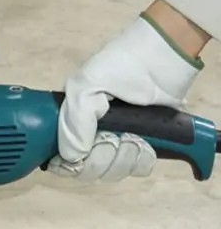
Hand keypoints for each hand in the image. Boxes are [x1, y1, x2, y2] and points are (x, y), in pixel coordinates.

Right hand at [48, 4, 206, 181]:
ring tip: (134, 137)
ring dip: (124, 158)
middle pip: (87, 170)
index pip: (61, 157)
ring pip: (112, 172)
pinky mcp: (143, 145)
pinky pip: (137, 169)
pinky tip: (146, 144)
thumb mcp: (85, 85)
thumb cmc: (121, 66)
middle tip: (115, 138)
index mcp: (70, 120)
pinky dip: (142, 160)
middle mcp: (90, 135)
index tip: (85, 153)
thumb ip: (73, 122)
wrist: (167, 56)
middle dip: (103, 158)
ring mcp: (117, 141)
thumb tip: (73, 158)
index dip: (71, 162)